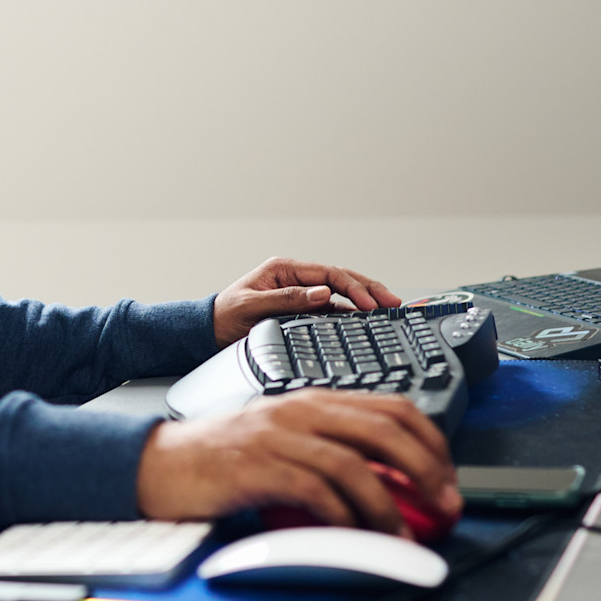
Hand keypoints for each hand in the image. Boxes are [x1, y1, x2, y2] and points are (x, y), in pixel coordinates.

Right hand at [136, 391, 460, 537]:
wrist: (163, 463)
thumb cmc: (225, 459)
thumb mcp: (285, 441)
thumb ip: (330, 450)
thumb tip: (389, 484)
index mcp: (314, 400)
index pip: (392, 406)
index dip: (430, 441)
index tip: (448, 476)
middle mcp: (302, 410)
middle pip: (384, 429)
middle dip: (426, 469)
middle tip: (445, 504)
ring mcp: (280, 436)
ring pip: (355, 462)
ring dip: (390, 503)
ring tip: (404, 533)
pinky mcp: (259, 466)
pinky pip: (316, 490)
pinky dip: (344, 515)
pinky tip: (355, 533)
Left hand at [212, 257, 401, 346]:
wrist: (208, 332)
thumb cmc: (225, 316)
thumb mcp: (252, 306)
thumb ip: (287, 299)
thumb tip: (323, 294)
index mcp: (284, 269)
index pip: (328, 273)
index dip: (352, 286)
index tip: (368, 303)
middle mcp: (296, 278)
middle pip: (340, 279)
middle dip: (368, 289)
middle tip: (392, 301)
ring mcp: (300, 294)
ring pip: (340, 293)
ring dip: (364, 300)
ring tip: (387, 307)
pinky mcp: (301, 310)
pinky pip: (331, 310)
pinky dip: (350, 314)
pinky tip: (365, 321)